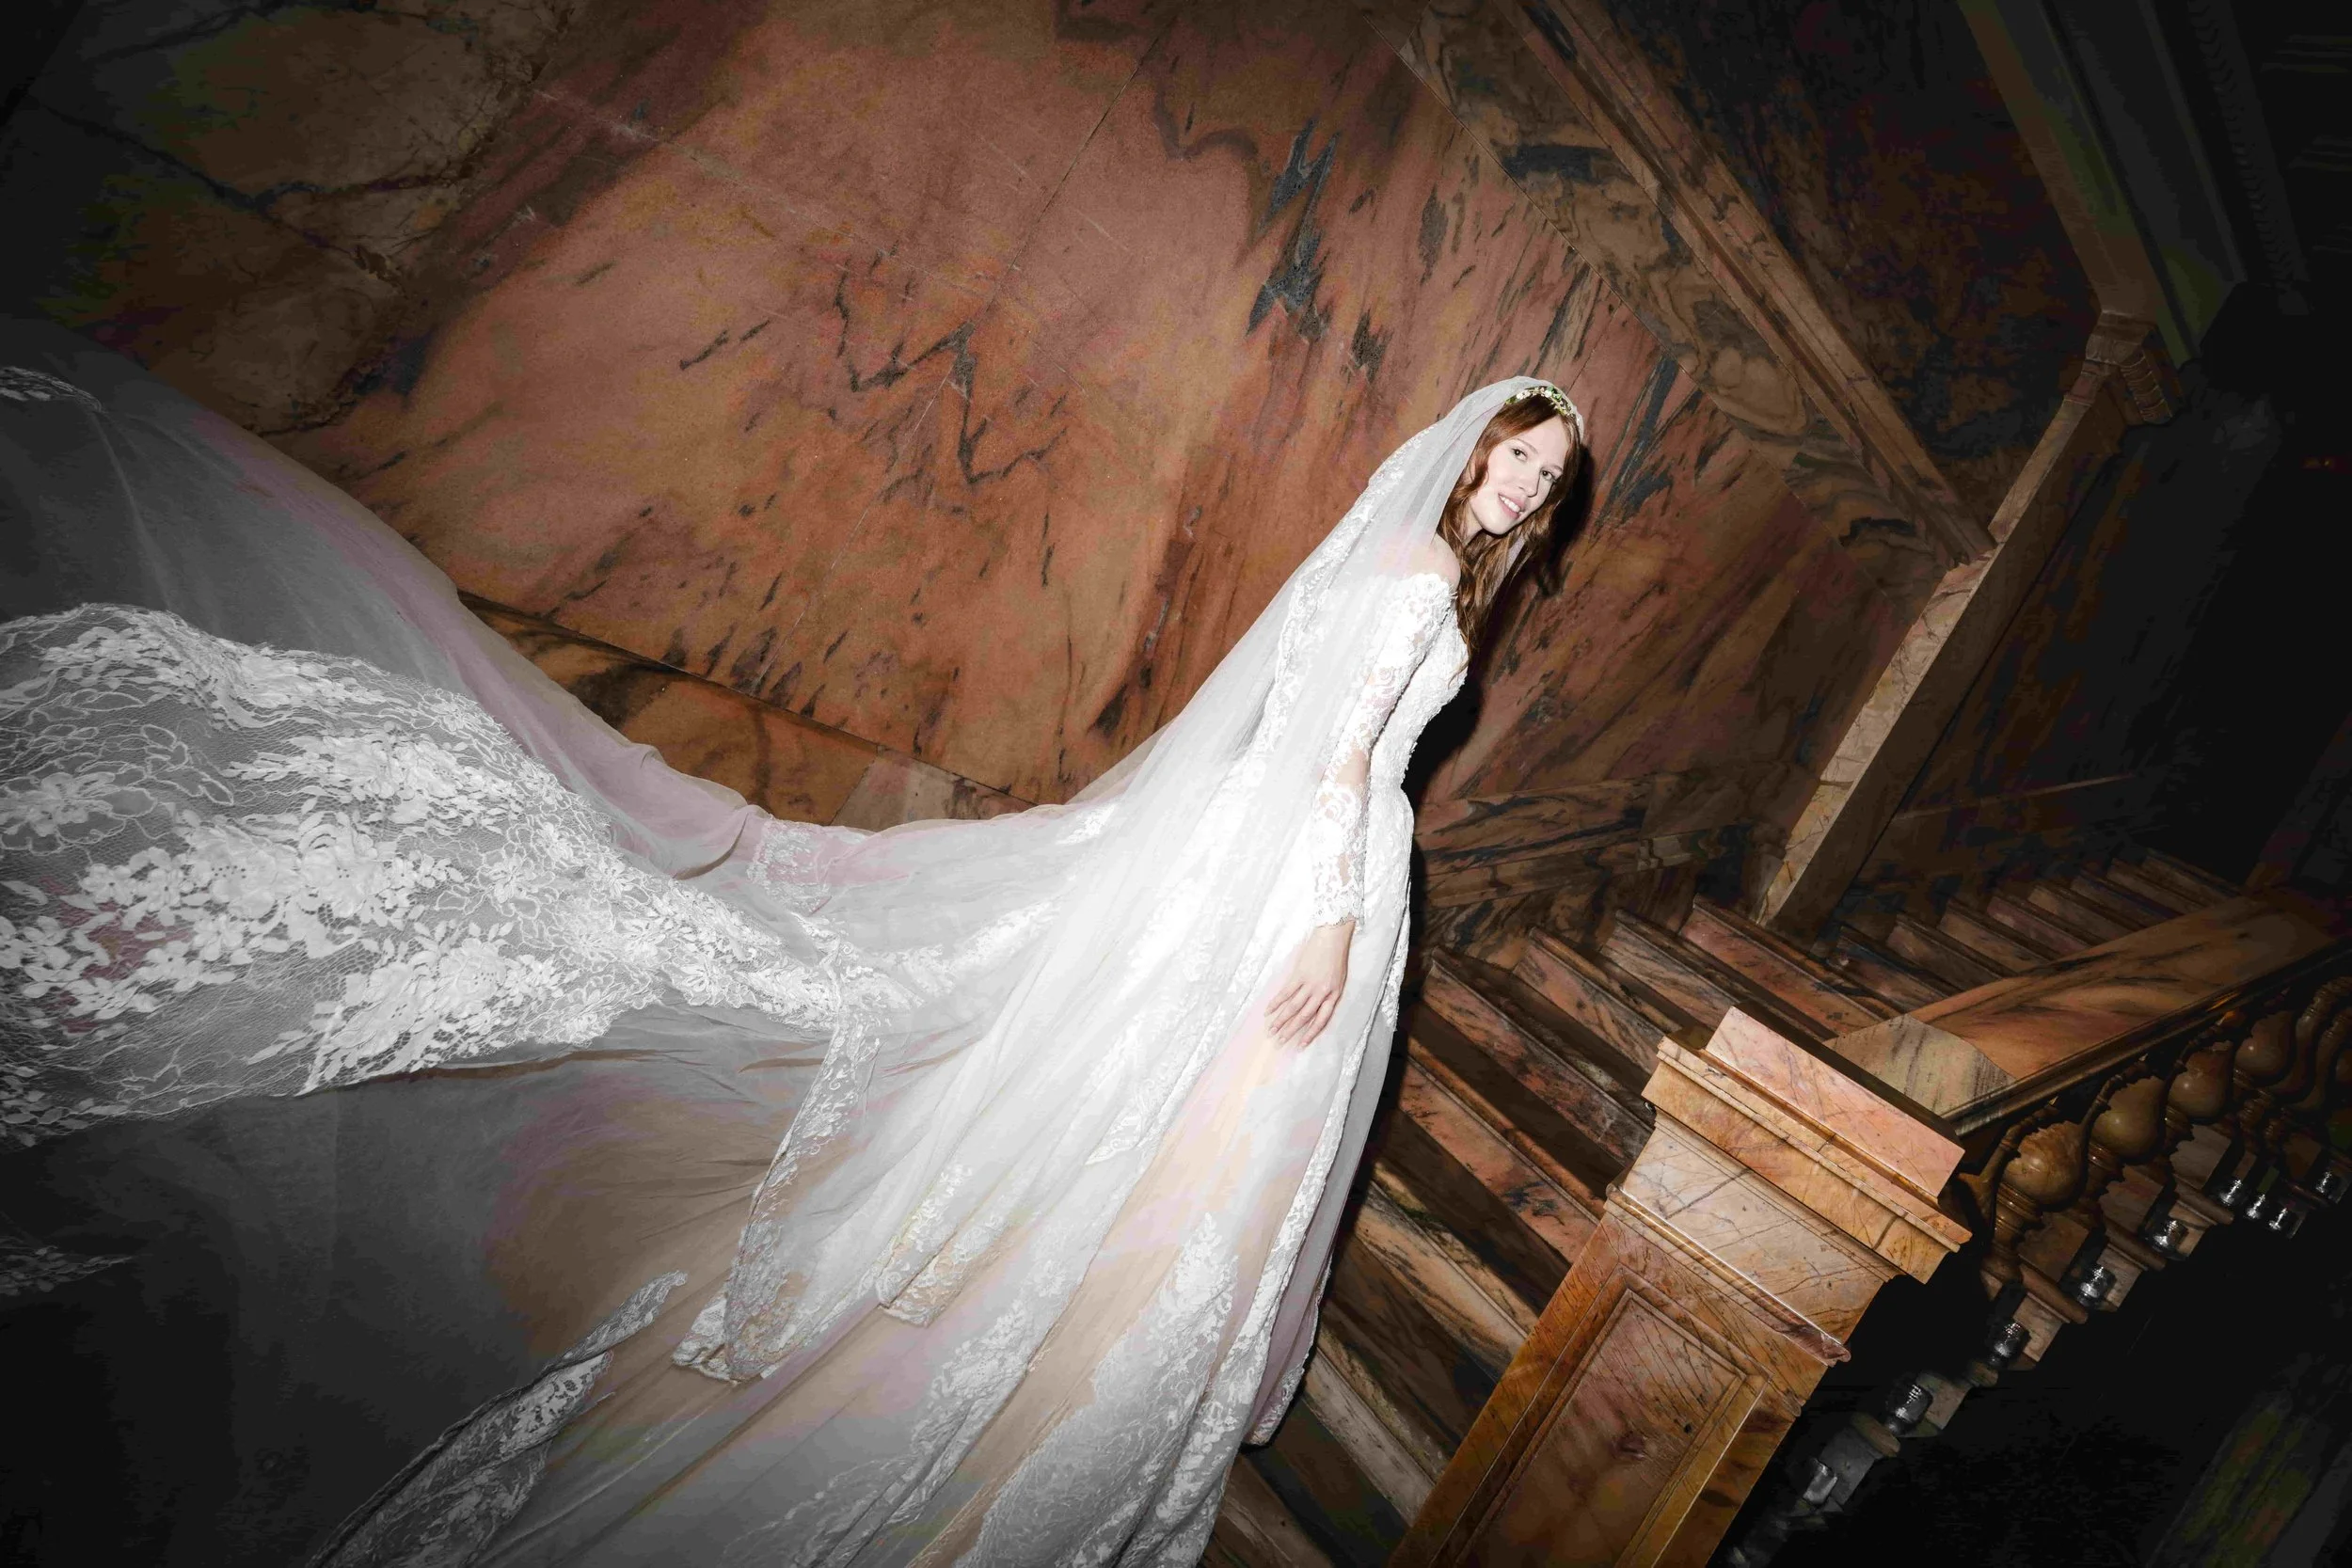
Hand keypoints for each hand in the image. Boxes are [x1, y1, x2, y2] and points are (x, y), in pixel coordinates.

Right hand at [1268, 921, 1351, 1046]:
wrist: (1333, 936)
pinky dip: (1276, 1002)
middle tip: (1280, 1041)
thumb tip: (1314, 1009)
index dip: (1310, 1034)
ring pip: (1293, 1007)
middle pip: (1304, 1016)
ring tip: (1271, 1030)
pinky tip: (1269, 1010)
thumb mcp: (1339, 980)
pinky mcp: (1299, 974)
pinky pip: (1286, 992)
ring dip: (1281, 1020)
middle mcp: (1321, 992)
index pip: (1321, 1020)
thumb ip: (1328, 995)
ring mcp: (1309, 984)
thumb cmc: (1337, 957)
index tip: (1300, 1046)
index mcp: (1333, 996)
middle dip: (1291, 1030)